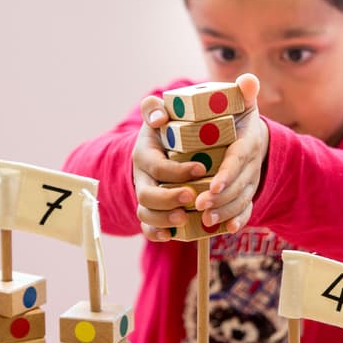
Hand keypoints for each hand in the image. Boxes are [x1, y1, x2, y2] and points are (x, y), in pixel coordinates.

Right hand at [132, 94, 206, 241]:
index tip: (201, 168)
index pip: (157, 166)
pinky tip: (171, 235)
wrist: (162, 145)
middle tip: (190, 198)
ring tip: (184, 219)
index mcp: (145, 154)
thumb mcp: (161, 111)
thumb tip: (159, 116)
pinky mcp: (152, 209)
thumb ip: (154, 107)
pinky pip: (147, 227)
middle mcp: (142, 177)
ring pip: (146, 213)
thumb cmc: (167, 127)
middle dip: (168, 199)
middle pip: (146, 194)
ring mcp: (146, 194)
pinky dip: (157, 234)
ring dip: (164, 219)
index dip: (177, 171)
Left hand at [194, 73, 267, 233]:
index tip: (213, 185)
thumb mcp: (239, 100)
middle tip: (199, 206)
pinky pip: (247, 208)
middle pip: (239, 184)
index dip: (228, 173)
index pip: (239, 159)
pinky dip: (238, 220)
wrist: (254, 133)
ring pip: (242, 199)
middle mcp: (253, 163)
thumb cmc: (238, 114)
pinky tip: (226, 229)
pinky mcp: (248, 190)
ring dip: (225, 211)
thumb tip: (248, 79)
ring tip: (206, 220)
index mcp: (249, 140)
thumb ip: (239, 91)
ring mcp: (252, 179)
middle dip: (221, 197)